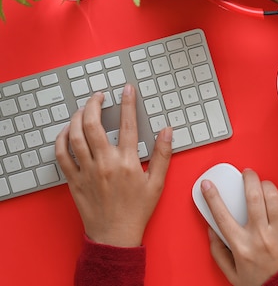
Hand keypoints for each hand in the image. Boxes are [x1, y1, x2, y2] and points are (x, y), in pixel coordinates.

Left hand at [55, 84, 172, 246]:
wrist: (115, 235)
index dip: (128, 103)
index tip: (127, 89)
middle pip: (93, 125)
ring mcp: (87, 171)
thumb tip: (167, 132)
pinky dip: (61, 139)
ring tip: (84, 110)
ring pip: (75, 136)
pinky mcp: (73, 180)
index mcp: (127, 162)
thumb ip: (163, 155)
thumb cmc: (137, 211)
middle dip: (94, 104)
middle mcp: (105, 163)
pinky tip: (67, 131)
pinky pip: (62, 155)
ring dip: (78, 117)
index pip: (127, 124)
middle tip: (99, 96)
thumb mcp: (157, 183)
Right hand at [201, 169, 277, 285]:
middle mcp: (261, 236)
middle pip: (252, 196)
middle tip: (247, 173)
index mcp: (242, 246)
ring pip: (273, 196)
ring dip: (266, 185)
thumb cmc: (265, 282)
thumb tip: (211, 230)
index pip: (222, 215)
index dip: (212, 197)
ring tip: (263, 184)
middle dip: (248, 178)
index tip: (207, 185)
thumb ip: (219, 252)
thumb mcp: (233, 274)